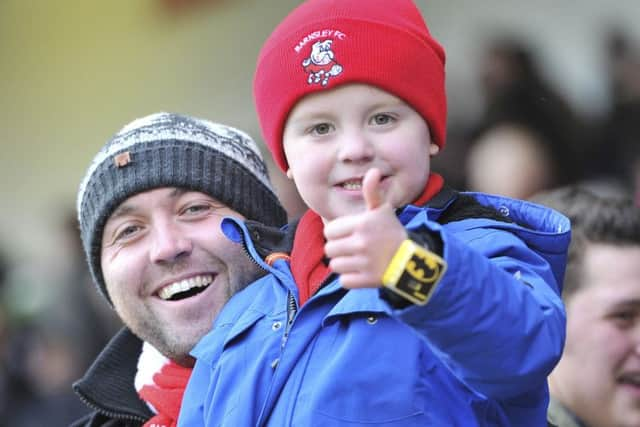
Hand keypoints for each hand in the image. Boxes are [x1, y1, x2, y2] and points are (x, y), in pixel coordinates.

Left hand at [324, 168, 406, 287]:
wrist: (411, 260)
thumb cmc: (392, 232)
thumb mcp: (382, 210)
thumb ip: (372, 192)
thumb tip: (373, 171)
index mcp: (362, 224)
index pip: (329, 231)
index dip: (337, 233)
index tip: (350, 234)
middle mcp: (362, 243)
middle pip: (329, 249)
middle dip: (338, 249)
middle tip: (353, 248)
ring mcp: (364, 263)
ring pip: (335, 266)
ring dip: (343, 264)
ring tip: (357, 260)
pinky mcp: (367, 280)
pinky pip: (344, 281)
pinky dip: (350, 279)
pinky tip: (361, 272)